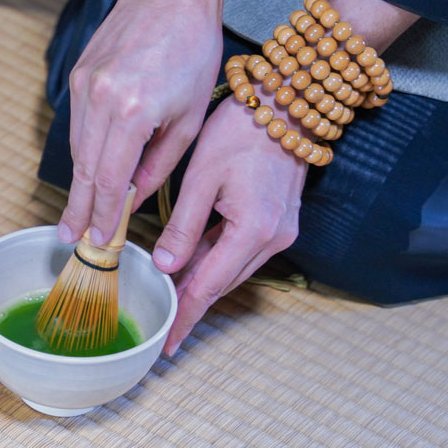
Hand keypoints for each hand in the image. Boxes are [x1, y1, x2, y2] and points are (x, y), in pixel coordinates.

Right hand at [61, 0, 222, 244]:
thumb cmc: (193, 50)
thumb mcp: (189, 117)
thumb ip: (159, 164)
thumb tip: (134, 198)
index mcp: (133, 112)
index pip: (109, 179)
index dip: (102, 215)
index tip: (98, 240)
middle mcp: (100, 99)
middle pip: (84, 168)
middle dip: (79, 208)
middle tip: (72, 238)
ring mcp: (84, 84)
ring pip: (77, 147)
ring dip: (79, 181)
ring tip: (78, 214)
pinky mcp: (79, 73)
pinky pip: (78, 124)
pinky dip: (84, 150)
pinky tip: (89, 170)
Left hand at [153, 94, 306, 354]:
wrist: (285, 105)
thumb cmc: (240, 132)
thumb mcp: (200, 178)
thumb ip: (182, 226)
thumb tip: (165, 266)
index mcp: (253, 230)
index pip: (210, 286)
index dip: (185, 315)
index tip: (167, 342)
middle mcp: (274, 238)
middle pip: (224, 282)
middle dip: (192, 302)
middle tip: (162, 321)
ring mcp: (282, 230)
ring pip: (233, 268)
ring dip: (203, 279)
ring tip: (170, 293)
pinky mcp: (281, 220)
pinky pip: (243, 249)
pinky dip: (217, 257)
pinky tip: (193, 259)